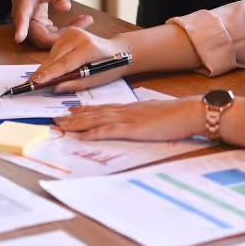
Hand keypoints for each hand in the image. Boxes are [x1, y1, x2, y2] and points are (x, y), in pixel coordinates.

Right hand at [8, 0, 92, 45]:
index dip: (20, 28)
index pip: (20, 17)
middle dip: (62, 36)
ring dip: (67, 34)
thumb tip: (66, 7)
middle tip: (83, 22)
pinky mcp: (40, 27)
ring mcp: (32, 25)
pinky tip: (81, 21)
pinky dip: (67, 30)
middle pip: (39, 36)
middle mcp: (25, 18)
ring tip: (85, 20)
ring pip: (48, 38)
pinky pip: (53, 35)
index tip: (19, 37)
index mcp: (24, 2)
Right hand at [26, 26, 135, 91]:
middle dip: (43, 72)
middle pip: (55, 58)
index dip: (50, 74)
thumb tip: (56, 88)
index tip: (36, 82)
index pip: (65, 63)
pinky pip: (55, 49)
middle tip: (30, 84)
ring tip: (39, 79)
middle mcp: (79, 37)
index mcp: (89, 48)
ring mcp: (73, 32)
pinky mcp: (69, 31)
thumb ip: (76, 83)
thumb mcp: (97, 79)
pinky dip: (52, 60)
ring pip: (53, 53)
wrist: (119, 49)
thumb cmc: (110, 66)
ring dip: (46, 67)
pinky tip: (50, 70)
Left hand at [55, 98, 207, 141]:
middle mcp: (124, 111)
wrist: (188, 112)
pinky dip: (95, 133)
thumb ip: (140, 119)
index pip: (101, 108)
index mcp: (129, 108)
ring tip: (61, 127)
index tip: (70, 112)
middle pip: (93, 114)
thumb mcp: (153, 115)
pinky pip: (110, 131)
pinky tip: (83, 136)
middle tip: (56, 119)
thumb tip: (134, 124)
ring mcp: (127, 119)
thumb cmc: (175, 116)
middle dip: (73, 118)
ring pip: (96, 120)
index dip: (84, 111)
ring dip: (76, 125)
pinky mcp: (133, 129)